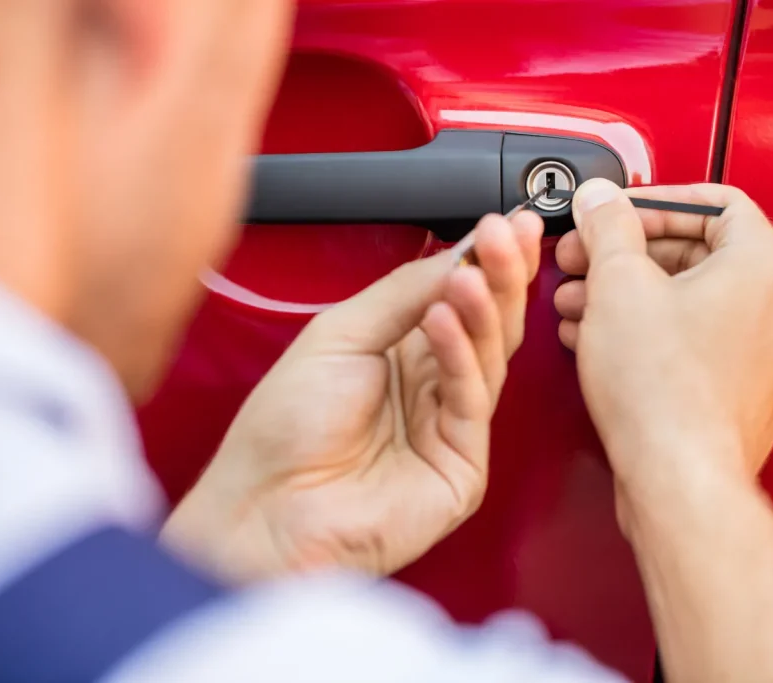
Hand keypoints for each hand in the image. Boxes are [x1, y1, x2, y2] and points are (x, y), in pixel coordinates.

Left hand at [163, 212, 543, 581]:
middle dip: (500, 275)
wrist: (264, 507)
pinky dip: (462, 356)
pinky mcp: (462, 465)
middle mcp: (431, 386)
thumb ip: (401, 293)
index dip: (484, 262)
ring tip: (471, 274)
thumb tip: (457, 255)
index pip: (458, 299)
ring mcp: (450, 426)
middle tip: (508, 236)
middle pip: (486, 323)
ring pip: (489, 356)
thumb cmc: (286, 427)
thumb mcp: (339, 334)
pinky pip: (471, 399)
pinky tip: (445, 320)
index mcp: (401, 352)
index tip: (505, 223)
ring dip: (483, 309)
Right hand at [554, 179, 772, 486]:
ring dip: (635, 296)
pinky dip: (657, 333)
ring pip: (697, 302)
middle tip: (586, 261)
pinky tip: (607, 342)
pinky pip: (703, 342)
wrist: (679, 477)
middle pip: (701, 254)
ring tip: (583, 306)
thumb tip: (601, 200)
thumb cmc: (663, 393)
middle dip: (630, 256)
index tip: (615, 215)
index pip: (715, 203)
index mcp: (767, 265)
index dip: (652, 203)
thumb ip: (608, 226)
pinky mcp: (752, 392)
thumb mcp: (618, 285)